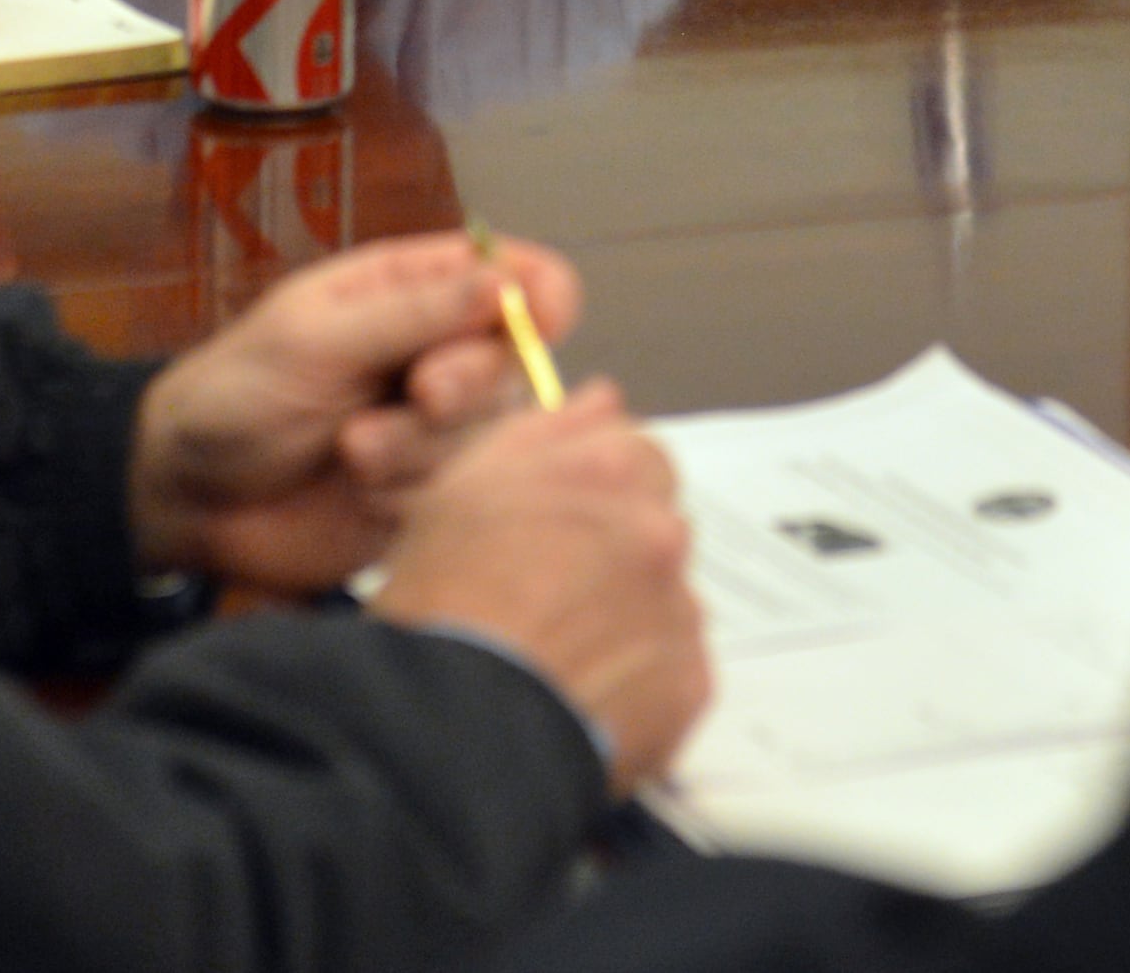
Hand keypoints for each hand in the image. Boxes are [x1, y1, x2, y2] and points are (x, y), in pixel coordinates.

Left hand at [131, 231, 582, 593]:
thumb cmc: (236, 394)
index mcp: (416, 291)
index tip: (535, 319)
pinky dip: (411, 491)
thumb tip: (506, 283)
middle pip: (516, 361)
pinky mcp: (429, 494)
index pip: (517, 276)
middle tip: (423, 393)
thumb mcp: (314, 339)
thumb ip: (410, 314)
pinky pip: (460, 493)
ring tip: (353, 450)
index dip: (539, 294)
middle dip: (473, 379)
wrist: (188, 498)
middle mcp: (440, 353)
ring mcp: (437, 428)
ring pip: (490, 434)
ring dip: (424, 444)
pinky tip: (357, 488)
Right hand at [371, 383, 709, 792]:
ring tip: (556, 655)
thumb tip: (601, 400)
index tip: (565, 525)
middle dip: (617, 553)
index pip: (638, 454)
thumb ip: (543, 432)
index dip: (598, 491)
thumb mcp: (459, 491)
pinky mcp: (689, 685)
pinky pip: (674, 671)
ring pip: (665, 599)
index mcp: (606, 471)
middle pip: (655, 526)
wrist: (449, 728)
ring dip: (629, 617)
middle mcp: (656, 531)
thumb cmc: (440, 611)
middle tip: (551, 597)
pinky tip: (579, 695)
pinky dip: (639, 681)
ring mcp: (678, 610)